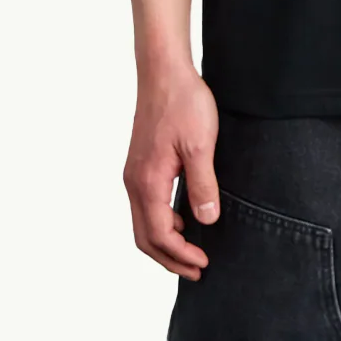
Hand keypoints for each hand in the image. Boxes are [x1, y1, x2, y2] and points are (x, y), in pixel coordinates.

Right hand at [123, 64, 220, 279]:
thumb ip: (203, 185)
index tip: (203, 263)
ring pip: (142, 222)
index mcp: (148, 182)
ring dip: (164, 241)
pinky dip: (160, 221)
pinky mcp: (139, 164)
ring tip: (190, 248)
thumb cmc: (183, 102)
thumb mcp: (201, 145)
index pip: (160, 235)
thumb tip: (207, 221)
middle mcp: (134, 182)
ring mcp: (134, 173)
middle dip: (169, 258)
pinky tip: (182, 216)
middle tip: (196, 269)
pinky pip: (144, 204)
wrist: (164, 72)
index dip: (181, 255)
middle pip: (145, 237)